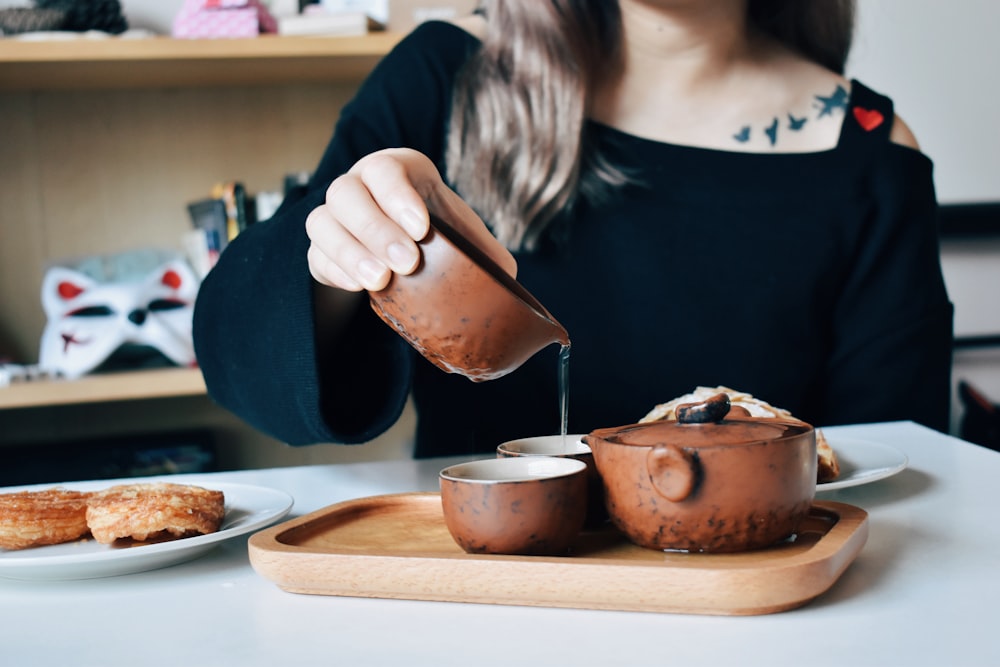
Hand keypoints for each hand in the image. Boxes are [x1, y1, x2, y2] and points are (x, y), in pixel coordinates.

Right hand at [306, 148, 515, 291]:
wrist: (406, 261)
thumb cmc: (441, 238)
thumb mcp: (467, 238)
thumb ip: (486, 251)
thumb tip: (507, 276)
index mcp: (399, 170)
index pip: (387, 168)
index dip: (399, 195)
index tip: (422, 229)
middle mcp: (359, 185)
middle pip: (346, 192)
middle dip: (376, 228)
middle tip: (407, 263)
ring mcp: (335, 216)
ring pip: (321, 221)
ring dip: (351, 252)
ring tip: (381, 281)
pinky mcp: (321, 250)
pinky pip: (315, 254)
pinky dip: (335, 270)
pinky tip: (357, 287)